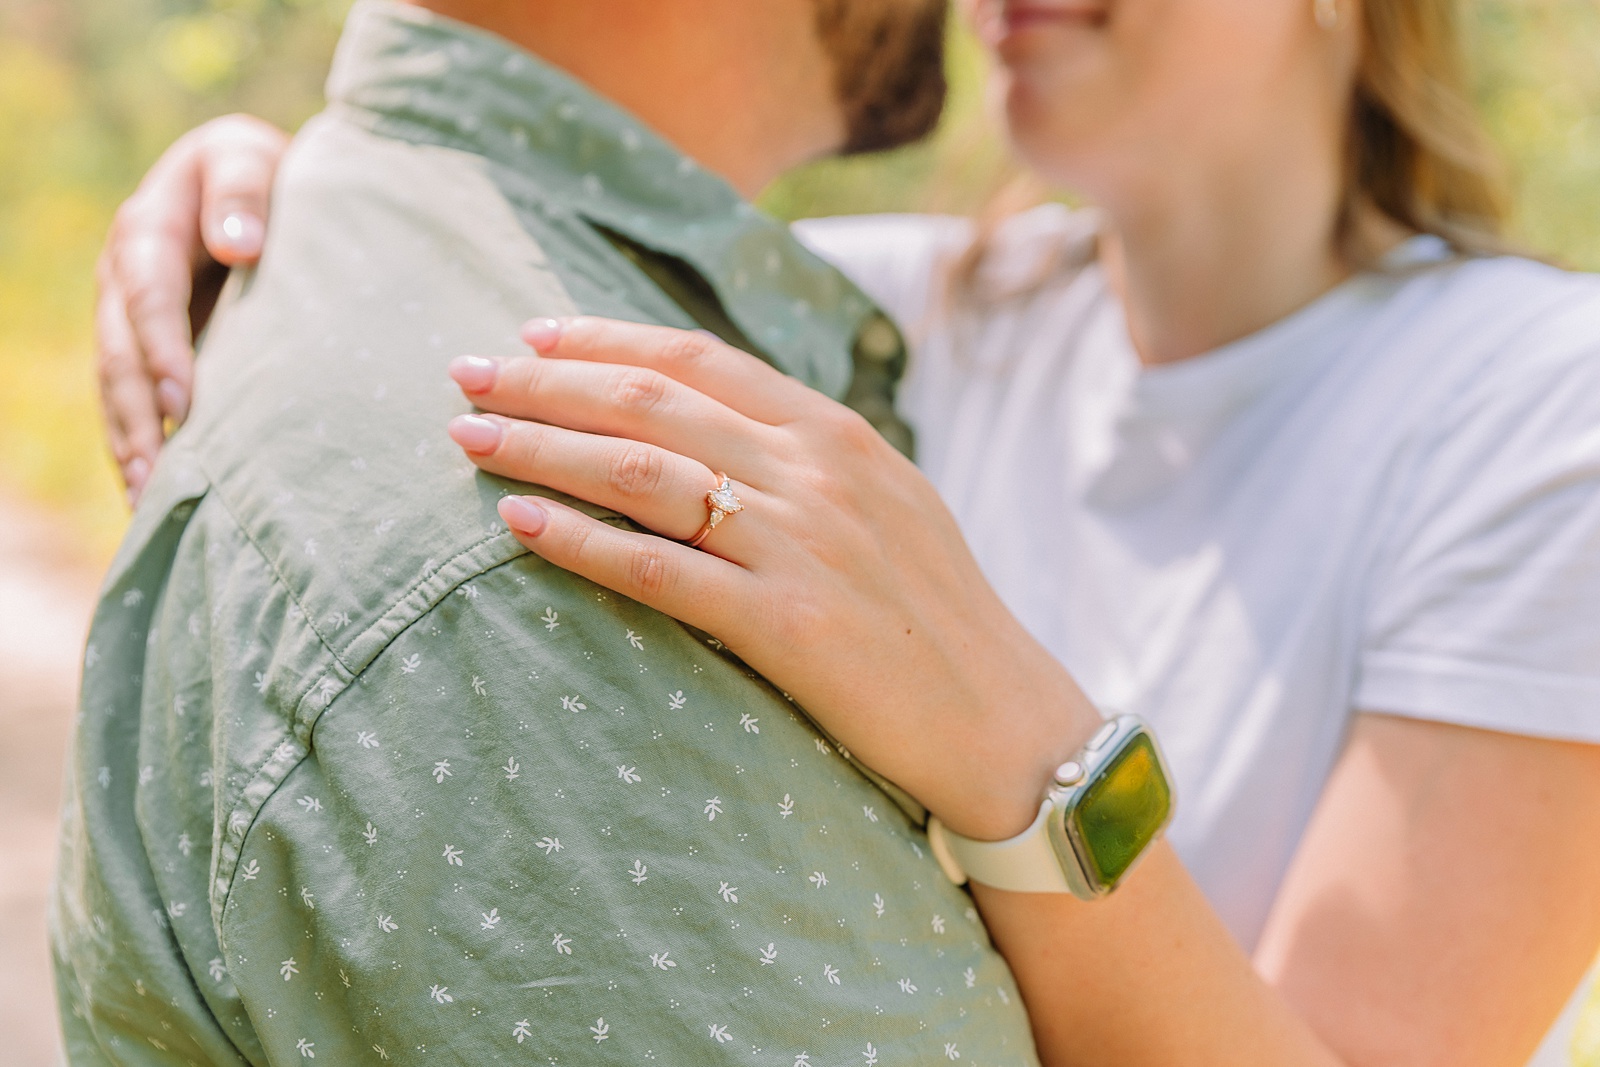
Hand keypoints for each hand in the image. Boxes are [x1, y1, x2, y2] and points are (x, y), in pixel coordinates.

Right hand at [97, 114, 287, 503]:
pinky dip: (138, 443)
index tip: (187, 399)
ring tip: (145, 498)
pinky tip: (149, 494)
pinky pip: (131, 398)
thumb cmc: (262, 168)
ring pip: (117, 385)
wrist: (248, 179)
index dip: (163, 349)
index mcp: (148, 230)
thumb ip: (243, 193)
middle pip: (120, 353)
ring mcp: (127, 315)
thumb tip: (239, 245)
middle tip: (157, 472)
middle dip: (137, 414)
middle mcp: (124, 276)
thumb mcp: (249, 158)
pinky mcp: (144, 345)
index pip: (150, 296)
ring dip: (129, 442)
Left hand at [446, 318, 1101, 838]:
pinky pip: (658, 570)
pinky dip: (581, 542)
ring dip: (541, 447)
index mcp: (840, 434)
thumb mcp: (890, 505)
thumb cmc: (939, 617)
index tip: (534, 333)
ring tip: (466, 437)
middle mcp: (815, 472)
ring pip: (640, 472)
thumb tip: (718, 429)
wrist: (1004, 723)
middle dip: (546, 380)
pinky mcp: (785, 624)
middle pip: (653, 401)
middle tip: (466, 372)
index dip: (607, 340)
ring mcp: (800, 545)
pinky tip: (519, 525)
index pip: (701, 359)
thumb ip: (809, 459)